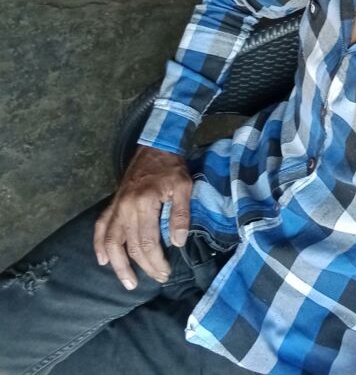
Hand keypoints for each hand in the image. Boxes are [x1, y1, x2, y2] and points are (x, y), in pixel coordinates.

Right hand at [93, 146, 192, 289]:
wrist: (156, 147)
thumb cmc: (172, 168)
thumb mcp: (184, 187)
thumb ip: (181, 215)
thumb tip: (177, 243)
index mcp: (145, 203)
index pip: (148, 243)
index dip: (156, 262)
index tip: (166, 273)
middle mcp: (126, 207)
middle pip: (131, 246)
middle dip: (144, 267)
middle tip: (158, 278)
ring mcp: (117, 206)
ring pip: (111, 241)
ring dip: (118, 265)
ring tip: (127, 282)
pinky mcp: (113, 203)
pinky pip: (101, 226)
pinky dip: (99, 245)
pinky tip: (103, 260)